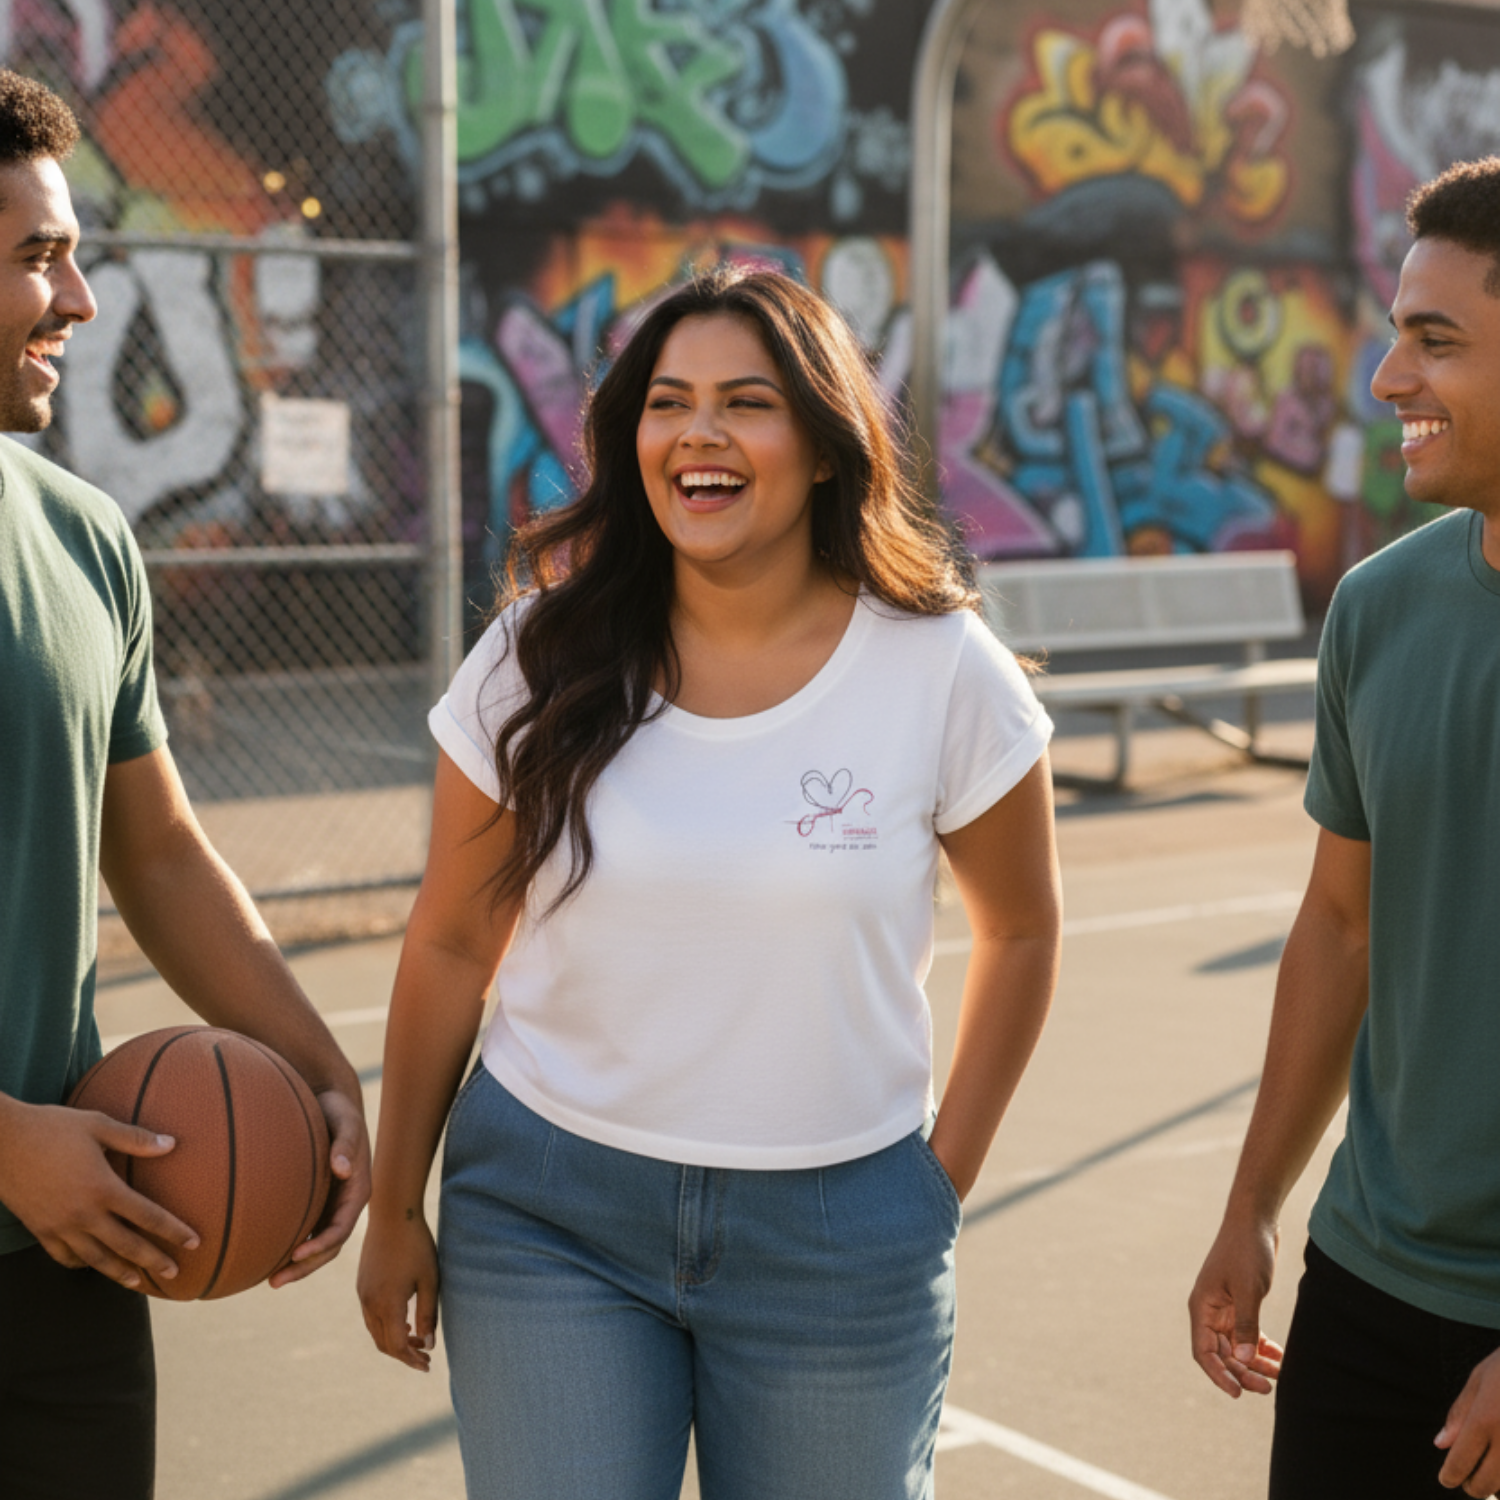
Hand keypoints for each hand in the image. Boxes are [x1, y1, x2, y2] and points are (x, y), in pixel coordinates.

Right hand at [0, 1100, 199, 1288]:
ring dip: (119, 1271)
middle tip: (174, 1273)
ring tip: (138, 1281)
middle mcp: (83, 1214)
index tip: (194, 1242)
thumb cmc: (51, 1127)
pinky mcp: (39, 1229)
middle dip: (153, 1261)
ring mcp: (59, 1226)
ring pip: (95, 1258)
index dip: (173, 1231)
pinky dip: (82, 1264)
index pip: (147, 1216)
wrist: (0, 1141)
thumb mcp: (97, 1125)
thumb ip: (135, 1138)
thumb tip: (172, 1144)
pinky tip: (93, 1265)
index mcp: (102, 1188)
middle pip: (126, 1245)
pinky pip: (64, 1256)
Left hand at [270, 1087, 370, 1287]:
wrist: (330, 1099)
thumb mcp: (345, 1121)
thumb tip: (342, 1169)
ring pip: (318, 1243)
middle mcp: (346, 1202)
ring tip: (270, 1280)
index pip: (341, 1228)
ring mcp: (332, 1204)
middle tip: (274, 1282)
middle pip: (330, 1246)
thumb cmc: (337, 1110)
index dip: (320, 1245)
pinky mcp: (318, 1201)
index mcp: (358, 1189)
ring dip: (299, 1264)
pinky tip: (270, 1253)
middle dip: (305, 1266)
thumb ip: (345, 1144)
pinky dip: (293, 1245)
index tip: (295, 1254)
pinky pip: (307, 1230)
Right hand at [357, 1209, 439, 1371]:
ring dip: (394, 1340)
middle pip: (383, 1343)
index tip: (428, 1365)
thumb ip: (428, 1314)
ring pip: (375, 1330)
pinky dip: (385, 1326)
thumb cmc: (416, 1245)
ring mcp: (362, 1293)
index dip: (412, 1359)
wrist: (392, 1213)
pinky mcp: (362, 1284)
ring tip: (416, 1339)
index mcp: (387, 1304)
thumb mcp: (430, 1280)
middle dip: (404, 1353)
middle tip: (425, 1356)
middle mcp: (369, 1303)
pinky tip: (402, 1320)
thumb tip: (429, 1345)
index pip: (397, 1346)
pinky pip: (370, 1316)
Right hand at [1189, 1214, 1284, 1396]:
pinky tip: (1279, 1358)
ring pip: (1236, 1347)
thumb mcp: (1248, 1289)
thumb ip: (1246, 1325)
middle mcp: (1209, 1311)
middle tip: (1267, 1388)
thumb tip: (1244, 1359)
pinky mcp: (1240, 1304)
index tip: (1237, 1393)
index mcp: (1202, 1307)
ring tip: (1278, 1375)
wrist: (1255, 1221)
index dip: (1218, 1375)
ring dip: (1254, 1363)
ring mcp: (1224, 1309)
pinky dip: (1261, 1348)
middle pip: (1221, 1353)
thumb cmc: (1247, 1251)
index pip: (1203, 1351)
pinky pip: (1248, 1335)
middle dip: (1242, 1373)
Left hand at [1437, 1347, 1499, 1493]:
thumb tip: (1441, 1444)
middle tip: (1468, 1482)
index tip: (1447, 1479)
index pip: (1461, 1461)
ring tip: (1487, 1476)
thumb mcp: (1478, 1381)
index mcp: (1485, 1419)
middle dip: (1474, 1487)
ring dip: (1496, 1487)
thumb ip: (1459, 1414)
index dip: (1451, 1476)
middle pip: (1487, 1483)